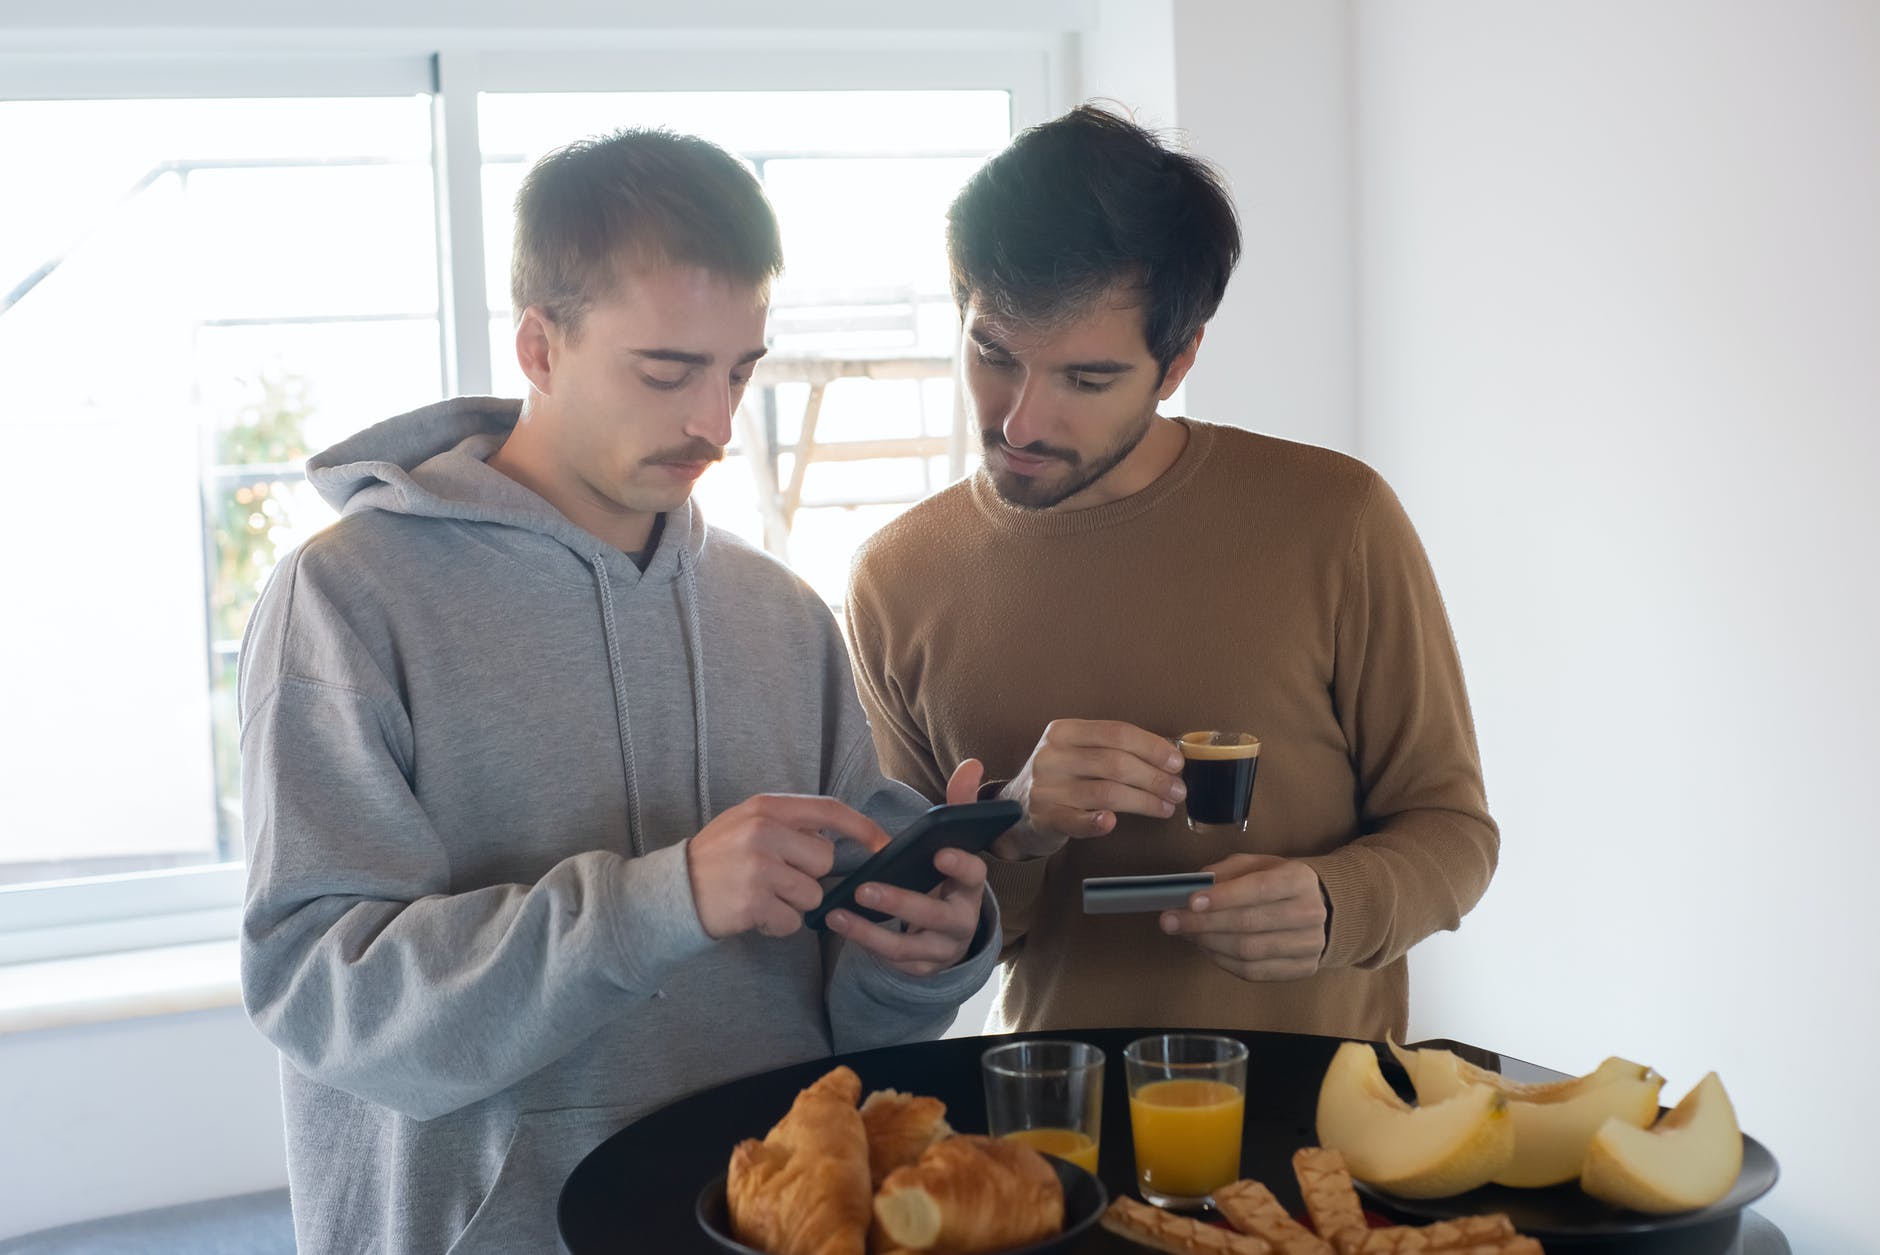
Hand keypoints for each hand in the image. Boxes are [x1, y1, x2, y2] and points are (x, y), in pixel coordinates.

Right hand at [687, 794, 890, 939]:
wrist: (672, 892)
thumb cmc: (718, 859)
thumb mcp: (748, 824)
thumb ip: (788, 825)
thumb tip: (838, 837)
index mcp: (766, 807)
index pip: (828, 810)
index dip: (862, 827)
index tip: (883, 843)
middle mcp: (764, 831)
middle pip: (825, 859)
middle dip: (809, 876)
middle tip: (775, 879)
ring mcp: (759, 867)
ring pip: (813, 894)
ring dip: (793, 904)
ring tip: (761, 897)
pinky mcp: (754, 902)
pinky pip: (792, 920)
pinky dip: (778, 924)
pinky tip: (754, 915)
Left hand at [823, 759, 990, 976]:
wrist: (949, 933)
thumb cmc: (944, 879)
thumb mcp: (953, 845)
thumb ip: (959, 806)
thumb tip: (970, 765)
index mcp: (970, 888)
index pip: (975, 876)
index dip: (961, 865)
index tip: (940, 852)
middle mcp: (960, 922)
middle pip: (936, 916)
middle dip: (902, 903)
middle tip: (866, 888)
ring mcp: (940, 949)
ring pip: (908, 947)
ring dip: (870, 931)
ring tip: (838, 913)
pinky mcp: (919, 968)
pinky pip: (891, 961)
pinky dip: (865, 944)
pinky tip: (841, 925)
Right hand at [991, 719, 1186, 858]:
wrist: (1016, 811)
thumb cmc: (1060, 778)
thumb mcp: (1076, 751)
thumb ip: (1112, 750)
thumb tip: (1167, 756)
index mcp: (1063, 731)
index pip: (1116, 733)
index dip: (1151, 747)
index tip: (1176, 762)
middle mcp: (1052, 756)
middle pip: (1114, 763)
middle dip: (1154, 777)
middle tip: (1177, 790)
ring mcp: (1046, 788)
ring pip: (1105, 792)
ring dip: (1143, 801)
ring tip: (1165, 807)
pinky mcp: (1045, 818)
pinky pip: (1075, 820)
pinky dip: (1096, 822)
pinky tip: (1113, 823)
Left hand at [1157, 853, 1327, 981]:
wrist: (1325, 908)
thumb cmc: (1280, 882)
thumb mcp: (1258, 864)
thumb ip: (1227, 871)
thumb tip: (1194, 886)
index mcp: (1299, 879)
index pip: (1258, 889)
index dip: (1222, 897)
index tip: (1189, 901)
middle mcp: (1309, 913)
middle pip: (1249, 924)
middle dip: (1203, 924)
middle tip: (1170, 921)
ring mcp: (1309, 945)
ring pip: (1248, 951)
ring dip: (1208, 944)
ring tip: (1185, 933)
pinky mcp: (1303, 969)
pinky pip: (1254, 972)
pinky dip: (1223, 962)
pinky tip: (1207, 948)